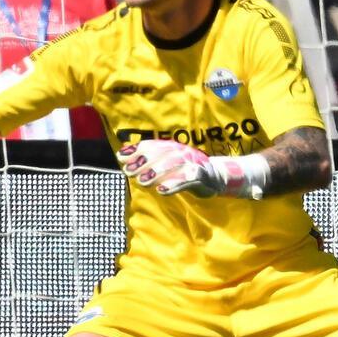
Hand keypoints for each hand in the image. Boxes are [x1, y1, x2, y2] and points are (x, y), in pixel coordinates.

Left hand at [118, 140, 262, 196]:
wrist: (216, 176)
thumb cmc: (186, 170)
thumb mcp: (166, 163)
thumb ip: (147, 160)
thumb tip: (122, 155)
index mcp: (172, 147)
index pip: (152, 145)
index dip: (136, 150)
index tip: (121, 157)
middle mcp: (182, 151)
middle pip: (161, 154)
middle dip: (144, 162)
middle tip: (129, 172)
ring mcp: (192, 163)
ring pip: (173, 165)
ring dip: (156, 173)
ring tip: (143, 182)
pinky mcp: (200, 177)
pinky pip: (186, 180)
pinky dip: (173, 185)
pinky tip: (162, 191)